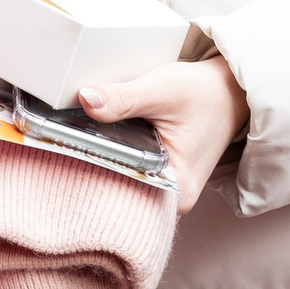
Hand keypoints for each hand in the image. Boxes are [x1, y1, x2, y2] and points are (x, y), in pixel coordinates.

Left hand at [77, 58, 248, 214]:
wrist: (230, 90)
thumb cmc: (205, 93)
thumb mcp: (163, 89)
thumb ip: (123, 98)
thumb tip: (85, 100)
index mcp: (176, 190)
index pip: (118, 189)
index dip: (87, 167)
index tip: (59, 145)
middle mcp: (171, 199)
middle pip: (115, 186)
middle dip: (90, 160)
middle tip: (60, 134)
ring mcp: (165, 189)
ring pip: (119, 177)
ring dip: (100, 155)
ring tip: (73, 133)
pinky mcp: (159, 175)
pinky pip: (127, 169)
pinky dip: (113, 152)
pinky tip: (96, 136)